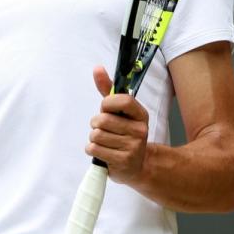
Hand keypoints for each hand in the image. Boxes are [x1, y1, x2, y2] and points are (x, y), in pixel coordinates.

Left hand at [85, 66, 149, 187]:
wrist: (137, 164)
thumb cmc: (123, 133)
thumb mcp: (119, 111)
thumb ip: (108, 89)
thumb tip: (97, 68)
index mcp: (140, 115)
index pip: (123, 100)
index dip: (107, 104)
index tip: (106, 109)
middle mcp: (140, 130)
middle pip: (103, 120)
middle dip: (96, 124)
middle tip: (103, 129)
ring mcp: (133, 147)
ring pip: (96, 135)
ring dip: (94, 138)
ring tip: (104, 141)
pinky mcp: (122, 161)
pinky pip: (94, 149)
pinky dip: (92, 150)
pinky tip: (103, 151)